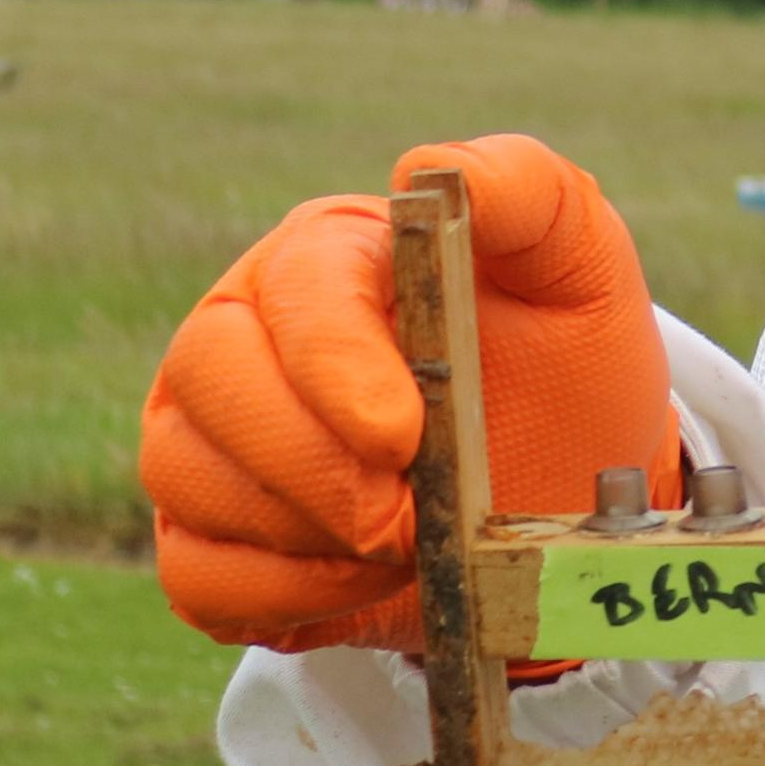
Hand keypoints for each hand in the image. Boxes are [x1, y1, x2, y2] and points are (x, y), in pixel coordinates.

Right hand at [138, 134, 680, 653]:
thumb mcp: (578, 268)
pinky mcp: (208, 534)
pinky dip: (280, 596)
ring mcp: (212, 435)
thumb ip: (526, 194)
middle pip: (209, 381)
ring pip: (185, 480)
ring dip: (302, 535)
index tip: (402, 438)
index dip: (334, 369)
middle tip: (407, 517)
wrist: (562, 484)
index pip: (293, 291)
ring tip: (407, 542)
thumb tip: (430, 169)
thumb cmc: (562, 361)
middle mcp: (245, 333)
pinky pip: (194, 577)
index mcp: (328, 253)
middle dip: (310, 465)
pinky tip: (362, 582)